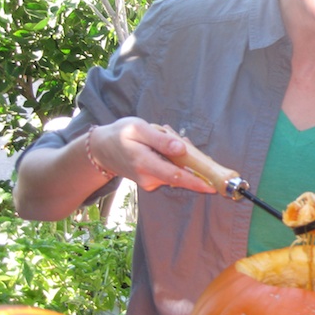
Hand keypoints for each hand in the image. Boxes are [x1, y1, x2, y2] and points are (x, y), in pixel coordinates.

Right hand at [88, 117, 215, 193]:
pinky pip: (172, 172)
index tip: (212, 187)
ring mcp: (151, 182)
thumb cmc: (120, 135)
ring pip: (178, 172)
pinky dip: (175, 160)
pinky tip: (165, 146)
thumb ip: (160, 139)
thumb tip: (182, 148)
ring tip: (165, 137)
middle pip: (181, 174)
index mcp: (145, 163)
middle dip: (193, 162)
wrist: (102, 150)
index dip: (196, 182)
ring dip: (182, 158)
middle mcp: (149, 178)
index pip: (175, 176)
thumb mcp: (137, 128)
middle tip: (183, 140)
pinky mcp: (152, 181)